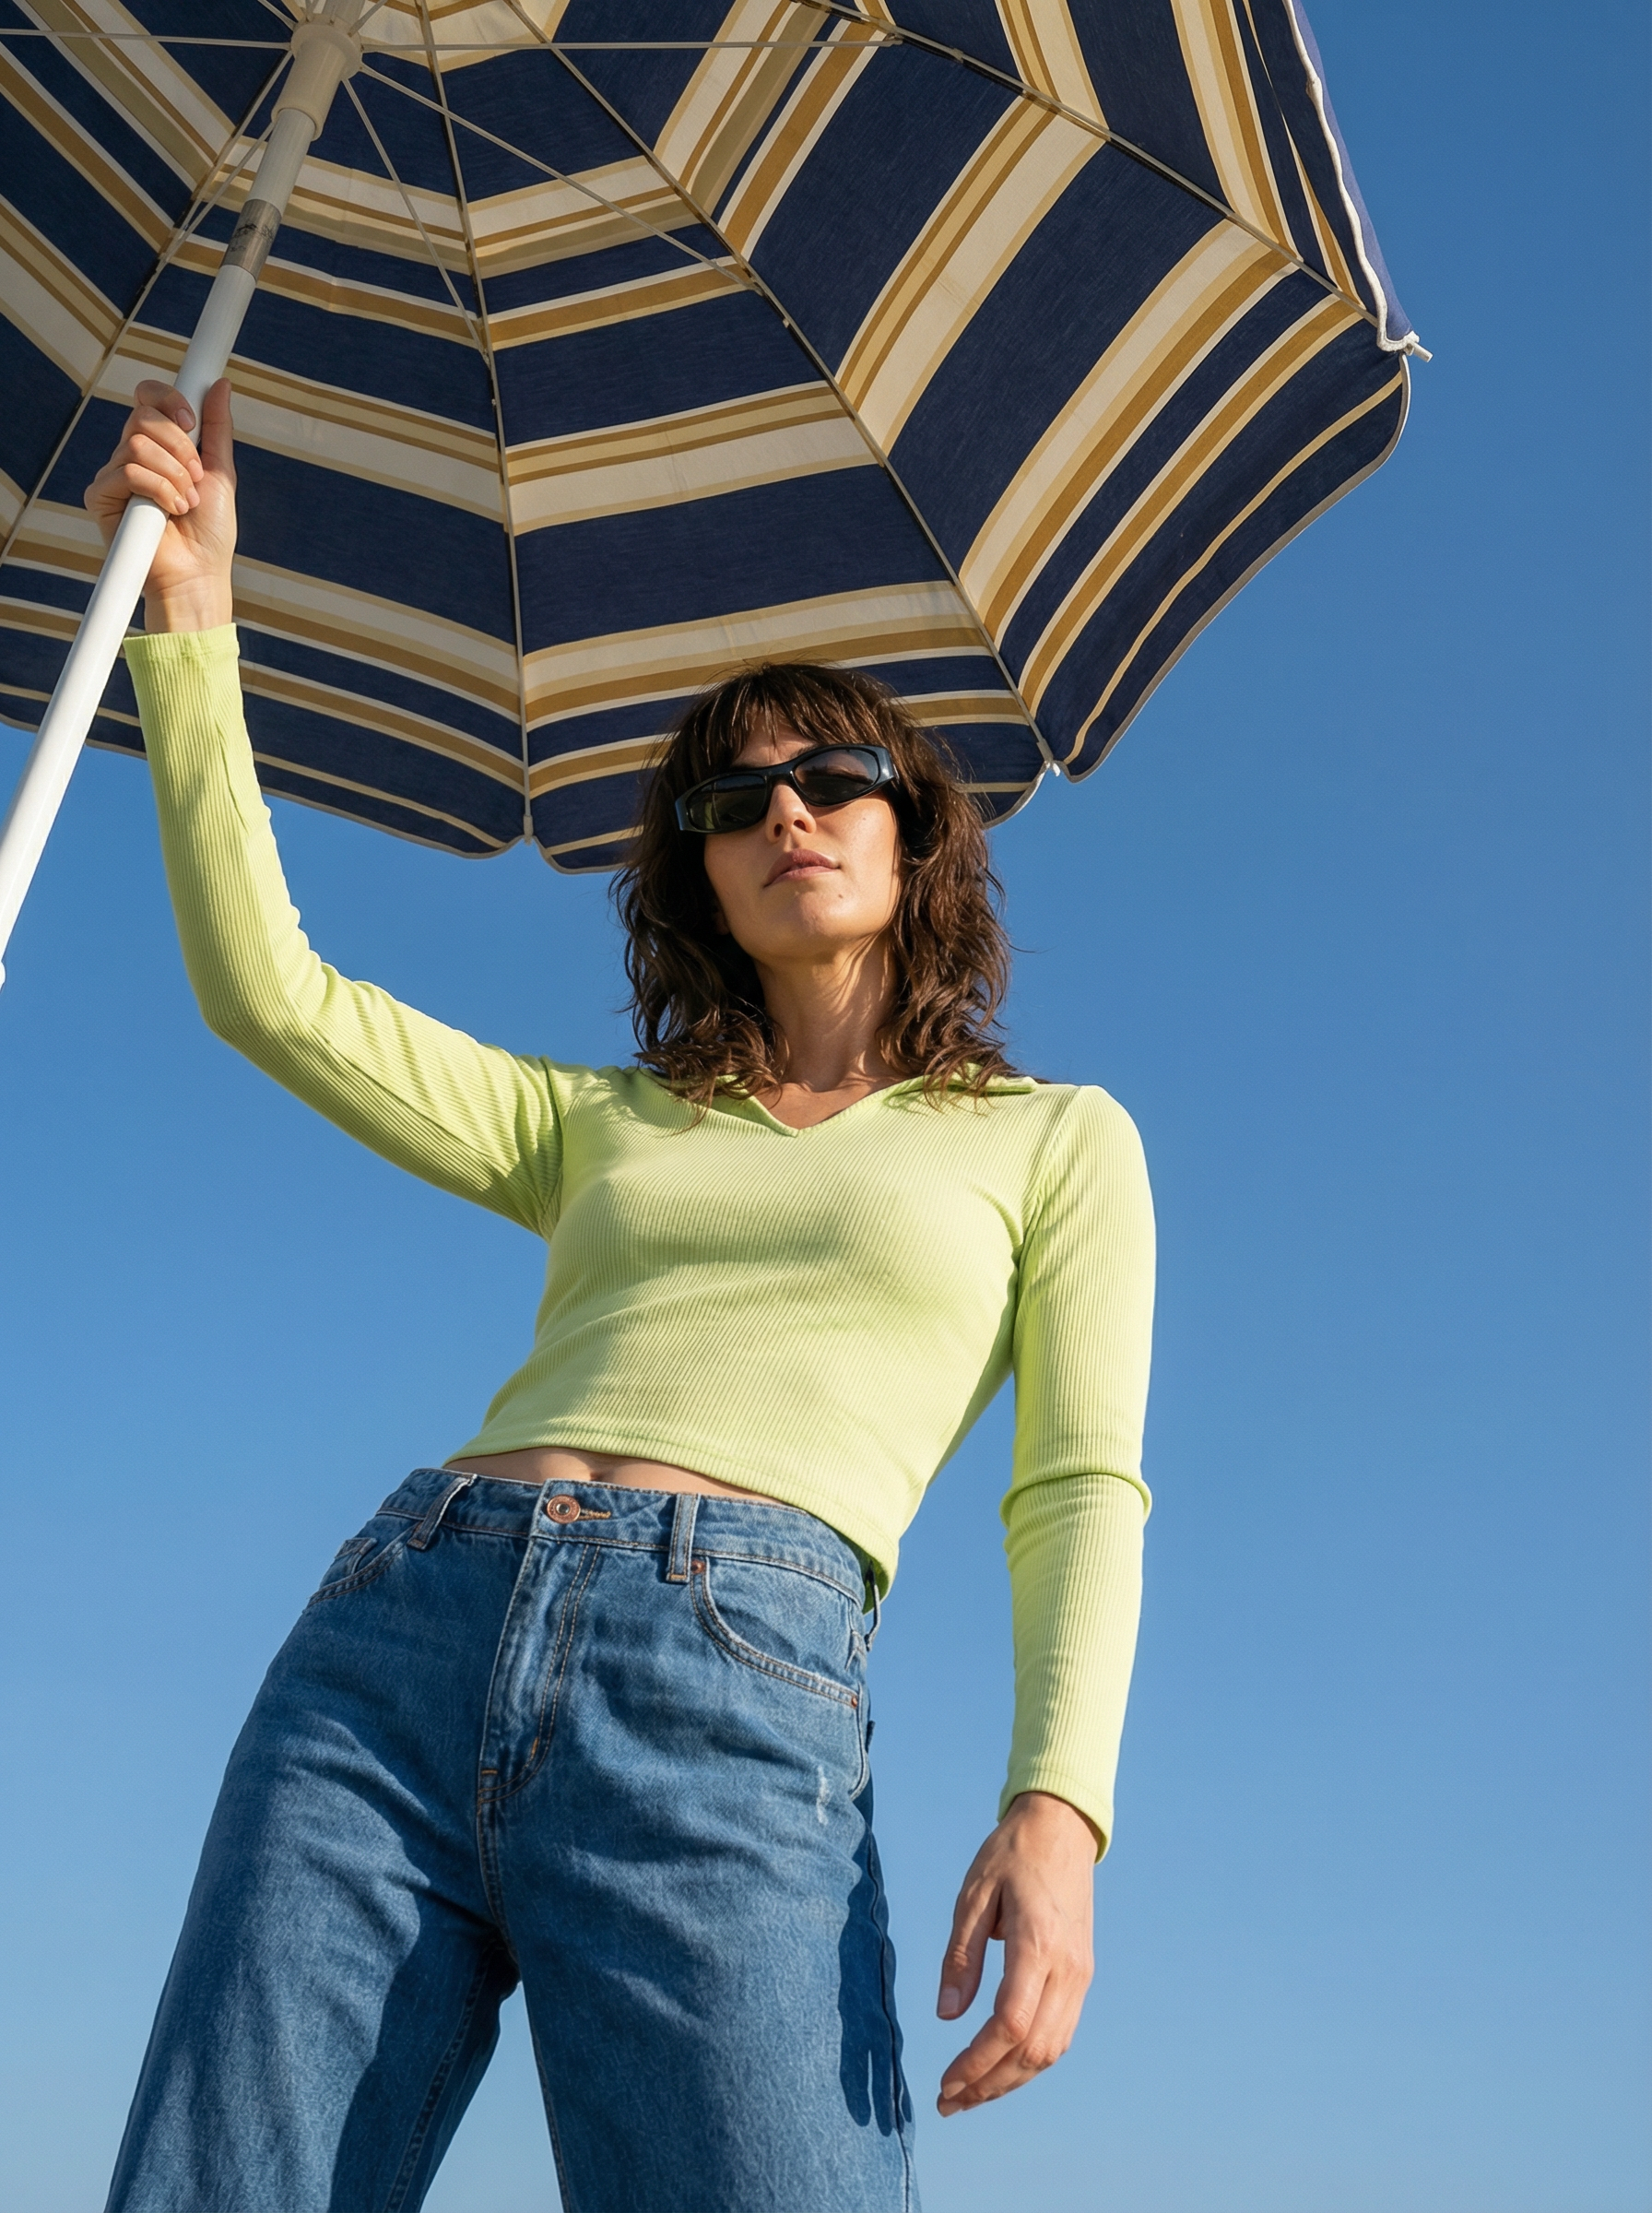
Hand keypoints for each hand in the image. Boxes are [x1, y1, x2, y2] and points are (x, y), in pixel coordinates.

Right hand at [84, 378, 236, 630]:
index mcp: (159, 446)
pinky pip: (126, 471)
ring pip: (137, 444)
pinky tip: (170, 511)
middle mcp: (132, 456)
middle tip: (195, 478)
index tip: (191, 422)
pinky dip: (158, 490)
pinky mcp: (102, 497)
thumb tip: (220, 385)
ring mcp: (115, 476)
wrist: (199, 574)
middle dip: (180, 447)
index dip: (168, 400)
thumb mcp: (220, 472)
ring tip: (186, 503)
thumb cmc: (210, 533)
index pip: (148, 399)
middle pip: (144, 416)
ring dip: (173, 475)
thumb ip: (216, 429)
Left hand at [935, 1791, 1096, 2115]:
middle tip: (948, 2102)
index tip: (945, 2081)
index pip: (1011, 2025)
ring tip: (970, 2093)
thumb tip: (947, 2016)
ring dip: (1010, 2079)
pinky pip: (1061, 2032)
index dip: (977, 2062)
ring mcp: (1080, 1974)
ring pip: (1051, 2049)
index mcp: (1037, 1944)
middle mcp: (1067, 1968)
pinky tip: (1001, 2065)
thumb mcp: (973, 1895)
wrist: (1061, 1827)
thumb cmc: (1011, 1855)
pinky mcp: (1082, 1974)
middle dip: (989, 2085)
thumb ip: (960, 1956)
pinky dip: (1031, 2059)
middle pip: (1033, 2050)